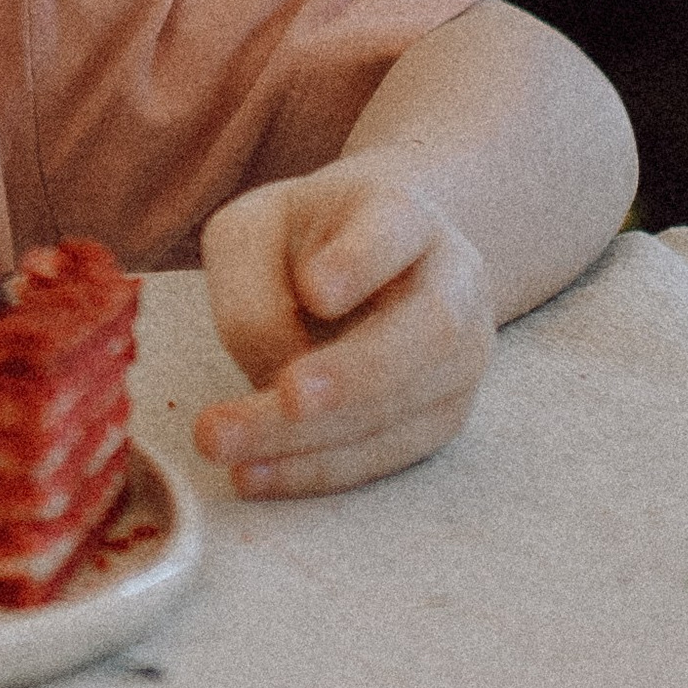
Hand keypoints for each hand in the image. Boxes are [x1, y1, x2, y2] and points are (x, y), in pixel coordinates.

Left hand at [194, 161, 493, 497]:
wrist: (366, 261)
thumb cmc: (298, 243)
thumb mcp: (253, 234)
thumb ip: (253, 290)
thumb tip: (274, 373)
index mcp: (404, 214)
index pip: (395, 227)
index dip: (361, 261)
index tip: (317, 291)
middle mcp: (452, 283)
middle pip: (428, 329)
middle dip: (356, 373)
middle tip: (284, 398)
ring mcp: (460, 357)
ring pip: (407, 404)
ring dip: (315, 438)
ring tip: (228, 448)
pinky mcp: (440, 418)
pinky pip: (386, 454)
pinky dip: (317, 470)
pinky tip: (253, 474)